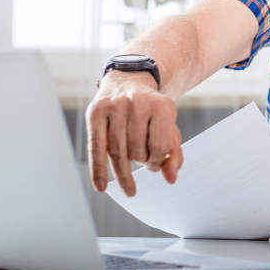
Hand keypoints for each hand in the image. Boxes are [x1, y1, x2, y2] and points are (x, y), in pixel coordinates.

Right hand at [86, 71, 182, 195]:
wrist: (128, 82)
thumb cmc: (151, 112)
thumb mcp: (169, 129)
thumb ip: (173, 155)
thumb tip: (171, 179)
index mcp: (162, 105)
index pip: (160, 146)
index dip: (159, 160)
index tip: (156, 160)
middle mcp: (138, 102)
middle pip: (136, 150)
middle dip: (140, 161)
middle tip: (142, 158)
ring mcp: (115, 106)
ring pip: (117, 151)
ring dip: (123, 170)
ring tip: (128, 177)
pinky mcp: (95, 112)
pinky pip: (96, 147)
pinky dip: (98, 169)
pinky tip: (101, 187)